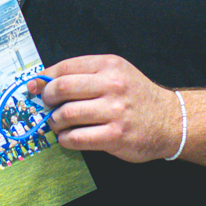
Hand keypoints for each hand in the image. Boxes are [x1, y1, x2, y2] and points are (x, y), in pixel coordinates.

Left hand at [38, 55, 182, 162]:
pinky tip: (69, 137)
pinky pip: (77, 138)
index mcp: (110, 66)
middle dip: (47, 99)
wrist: (171, 121)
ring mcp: (114, 111)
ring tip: (58, 123)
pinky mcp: (115, 136)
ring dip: (55, 121)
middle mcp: (112, 85)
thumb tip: (45, 82)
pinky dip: (66, 139)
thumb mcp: (118, 74)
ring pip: (66, 114)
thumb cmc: (138, 98)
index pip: (66, 67)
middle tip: (47, 106)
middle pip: (62, 89)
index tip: (34, 87)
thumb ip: (87, 75)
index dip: (44, 78)